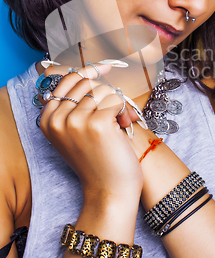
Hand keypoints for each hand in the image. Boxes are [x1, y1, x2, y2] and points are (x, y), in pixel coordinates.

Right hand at [39, 63, 142, 201]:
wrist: (109, 190)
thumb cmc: (98, 159)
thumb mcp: (76, 131)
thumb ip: (75, 105)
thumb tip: (93, 70)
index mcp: (48, 120)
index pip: (68, 80)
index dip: (89, 72)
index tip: (106, 66)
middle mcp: (58, 119)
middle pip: (88, 83)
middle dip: (106, 95)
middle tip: (114, 116)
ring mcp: (76, 121)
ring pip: (104, 90)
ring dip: (116, 104)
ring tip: (117, 125)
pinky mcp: (97, 124)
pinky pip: (116, 100)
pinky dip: (124, 111)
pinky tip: (122, 127)